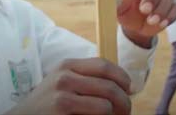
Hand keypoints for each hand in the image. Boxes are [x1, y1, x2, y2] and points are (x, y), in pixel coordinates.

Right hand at [6, 58, 130, 114]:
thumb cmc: (46, 105)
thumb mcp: (62, 83)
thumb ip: (85, 78)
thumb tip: (124, 86)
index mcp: (66, 65)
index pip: (105, 66)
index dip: (123, 79)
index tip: (128, 90)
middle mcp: (65, 75)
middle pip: (111, 86)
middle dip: (125, 102)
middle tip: (124, 112)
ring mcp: (63, 92)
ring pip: (108, 103)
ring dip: (116, 114)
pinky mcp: (63, 106)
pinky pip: (100, 113)